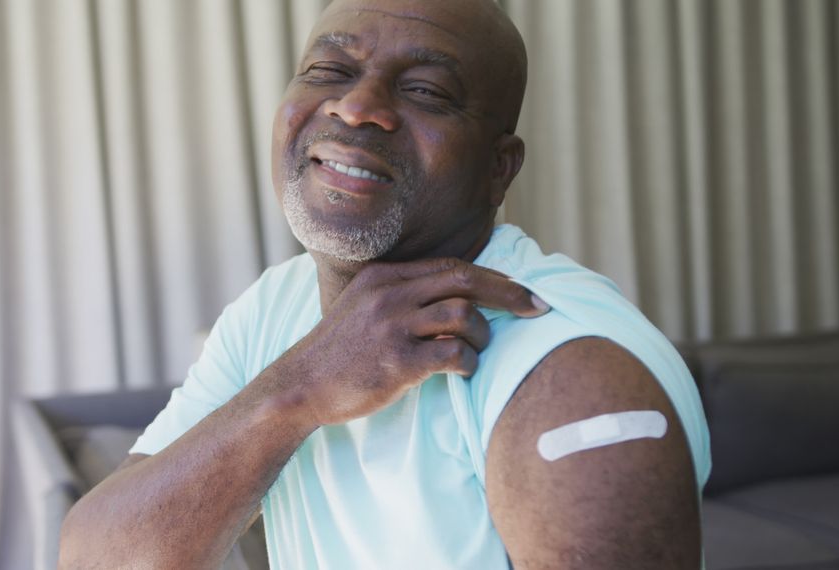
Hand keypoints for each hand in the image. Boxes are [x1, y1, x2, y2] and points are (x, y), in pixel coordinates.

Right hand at [270, 258, 548, 426]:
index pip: (452, 265)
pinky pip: (452, 355)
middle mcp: (389, 294)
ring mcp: (391, 327)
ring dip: (482, 335)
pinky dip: (468, 363)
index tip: (522, 290)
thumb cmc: (340, 351)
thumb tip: (459, 293)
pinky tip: (463, 371)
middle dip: (510, 293)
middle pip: (465, 279)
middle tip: (538, 308)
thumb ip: (403, 293)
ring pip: (463, 315)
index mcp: (385, 275)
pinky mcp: (395, 362)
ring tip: (476, 350)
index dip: (494, 276)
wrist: (300, 385)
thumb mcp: (364, 305)